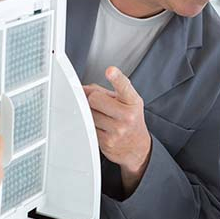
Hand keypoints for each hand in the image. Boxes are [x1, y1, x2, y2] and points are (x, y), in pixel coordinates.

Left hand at [83, 67, 150, 193]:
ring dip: (90, 113)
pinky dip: (90, 125)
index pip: (124, 86)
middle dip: (93, 99)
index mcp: (133, 102)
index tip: (110, 71)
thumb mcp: (126, 102)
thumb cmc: (130, 119)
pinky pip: (88, 127)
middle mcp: (127, 116)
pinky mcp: (106, 142)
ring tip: (102, 116)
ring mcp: (117, 130)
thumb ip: (105, 91)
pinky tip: (101, 127)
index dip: (116, 78)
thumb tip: (82, 89)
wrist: (137, 147)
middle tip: (100, 104)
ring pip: (88, 113)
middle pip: (94, 98)